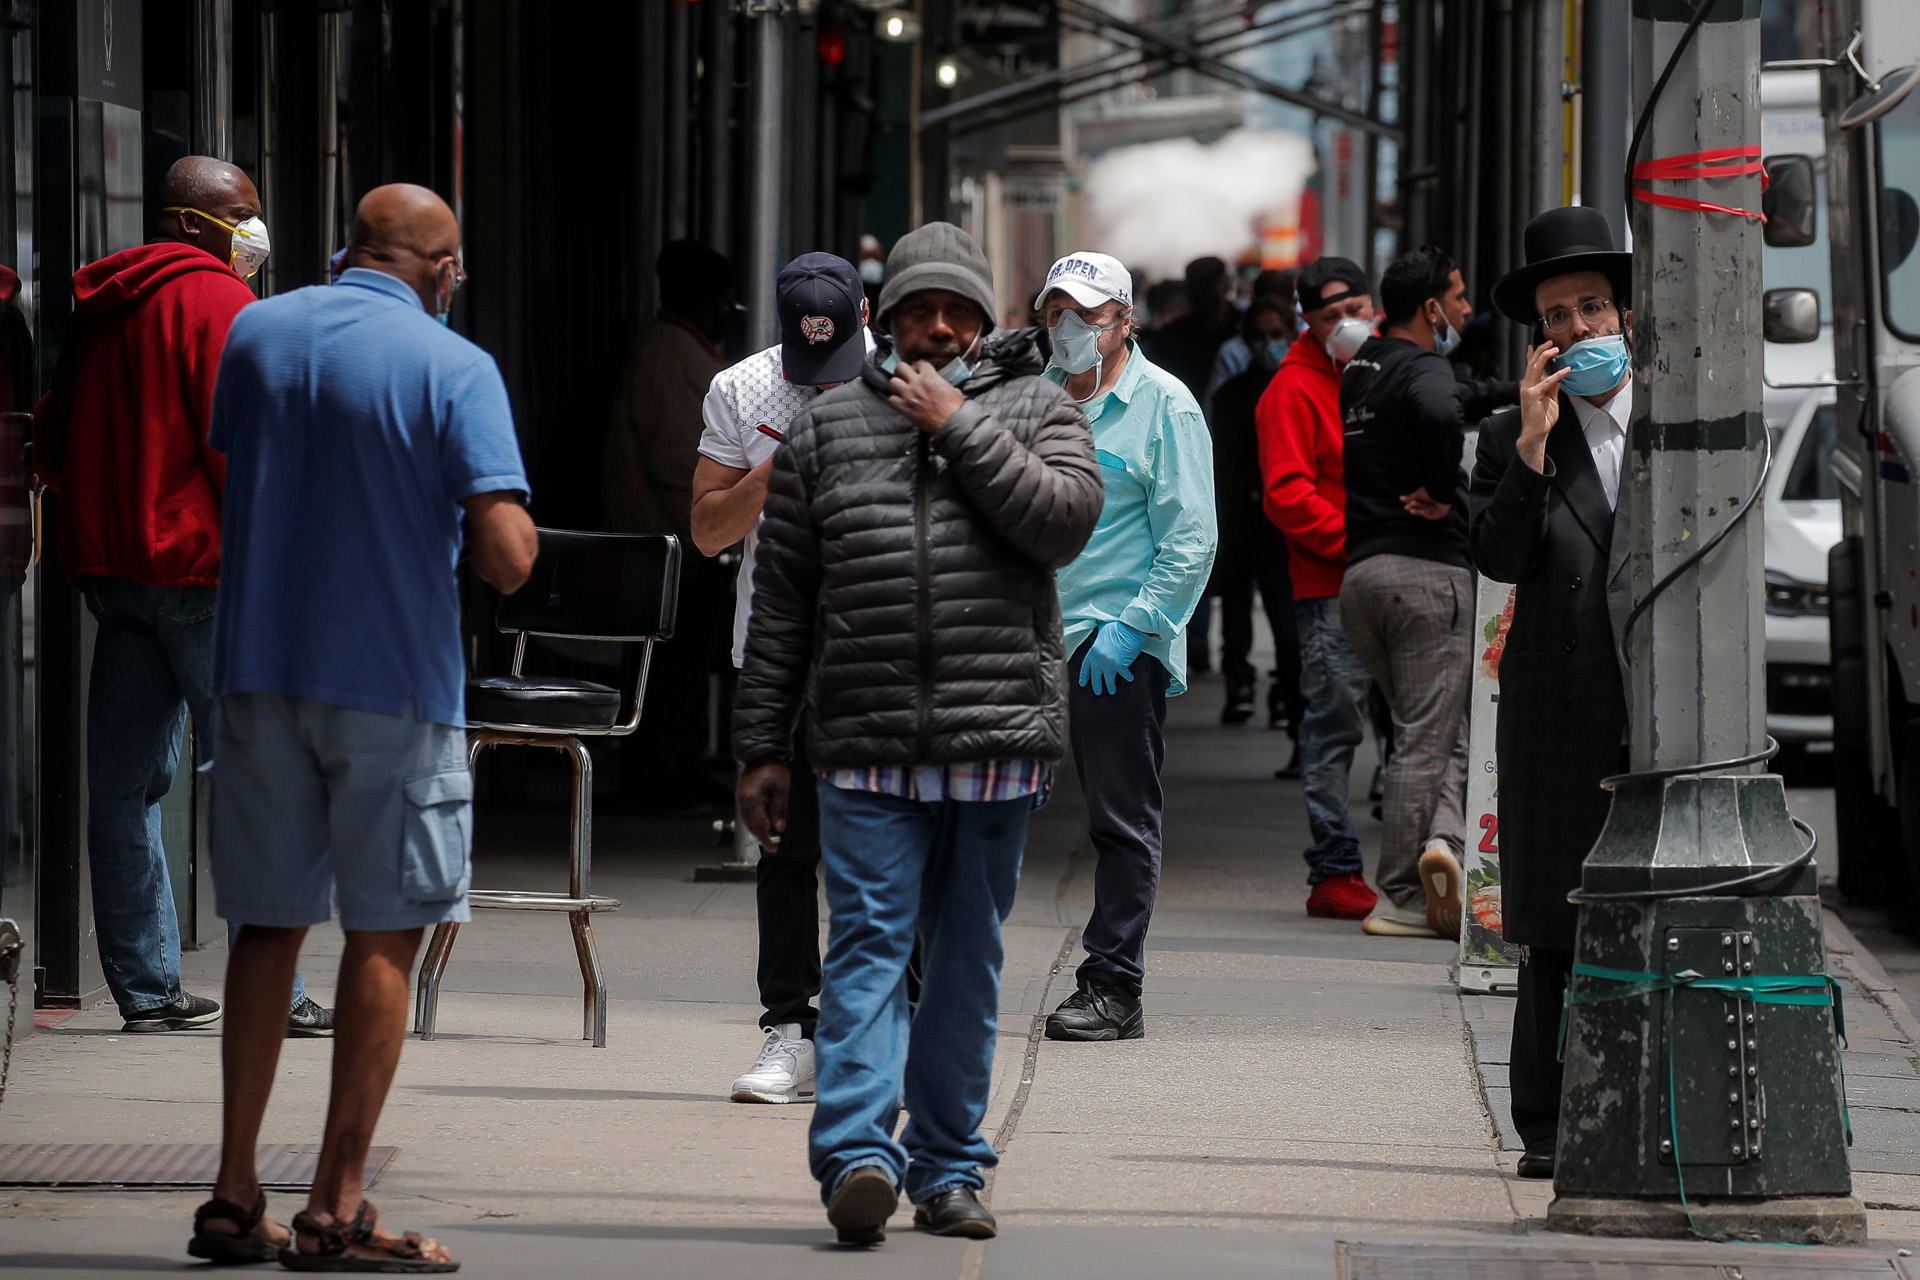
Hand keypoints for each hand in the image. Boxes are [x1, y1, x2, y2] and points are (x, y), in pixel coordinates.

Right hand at [738, 762, 790, 849]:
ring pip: (747, 821)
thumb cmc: (774, 769)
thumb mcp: (782, 790)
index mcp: (752, 799)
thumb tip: (780, 829)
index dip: (766, 838)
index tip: (773, 848)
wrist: (762, 754)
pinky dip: (753, 822)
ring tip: (768, 837)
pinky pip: (746, 813)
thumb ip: (780, 810)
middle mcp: (743, 800)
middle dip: (761, 837)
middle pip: (751, 825)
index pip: (759, 825)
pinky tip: (762, 824)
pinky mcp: (741, 795)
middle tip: (772, 846)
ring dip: (756, 830)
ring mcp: (740, 798)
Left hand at [888, 360, 965, 434]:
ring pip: (892, 382)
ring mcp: (908, 395)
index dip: (918, 367)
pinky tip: (900, 402)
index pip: (919, 362)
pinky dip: (894, 401)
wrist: (950, 423)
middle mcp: (917, 383)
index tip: (919, 372)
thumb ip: (944, 384)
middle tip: (904, 377)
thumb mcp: (954, 390)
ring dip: (896, 386)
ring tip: (900, 390)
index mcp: (930, 376)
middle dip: (901, 371)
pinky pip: (891, 399)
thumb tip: (942, 386)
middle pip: (900, 367)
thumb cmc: (954, 409)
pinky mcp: (904, 408)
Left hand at [1078, 621, 1145, 695]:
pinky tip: (1130, 678)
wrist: (1130, 627)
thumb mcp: (1103, 629)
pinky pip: (1125, 675)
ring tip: (1112, 692)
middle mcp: (1099, 660)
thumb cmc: (1117, 626)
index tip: (1083, 683)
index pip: (1085, 667)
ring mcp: (1109, 664)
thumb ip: (1099, 635)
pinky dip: (1128, 677)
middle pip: (1095, 677)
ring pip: (1108, 681)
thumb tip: (1097, 629)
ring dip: (1111, 687)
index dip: (1084, 676)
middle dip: (1096, 686)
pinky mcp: (1120, 666)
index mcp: (1092, 651)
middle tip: (1097, 692)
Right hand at [1400, 486, 1450, 520]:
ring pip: (1424, 512)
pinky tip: (1418, 511)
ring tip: (1410, 510)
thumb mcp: (1417, 494)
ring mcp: (1436, 509)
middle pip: (1421, 508)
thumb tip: (1400, 498)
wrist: (1439, 492)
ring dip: (1417, 511)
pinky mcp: (1439, 514)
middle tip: (1407, 508)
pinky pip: (1429, 516)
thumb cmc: (1429, 491)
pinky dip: (1423, 514)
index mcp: (1428, 497)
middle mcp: (1433, 503)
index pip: (1419, 503)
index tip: (1406, 505)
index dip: (1412, 504)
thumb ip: (1409, 498)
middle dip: (1414, 507)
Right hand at [1518, 341, 1568, 473]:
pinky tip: (1566, 370)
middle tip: (1550, 342)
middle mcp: (1527, 385)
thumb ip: (1553, 388)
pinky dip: (1556, 375)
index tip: (1534, 345)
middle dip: (1541, 351)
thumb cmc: (1542, 418)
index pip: (1530, 367)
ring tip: (1555, 349)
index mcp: (1530, 386)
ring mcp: (1528, 390)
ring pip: (1535, 368)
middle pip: (1532, 363)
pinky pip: (1546, 382)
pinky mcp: (1532, 395)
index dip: (1531, 355)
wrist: (1535, 432)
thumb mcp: (1551, 399)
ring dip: (1545, 356)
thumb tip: (1558, 378)